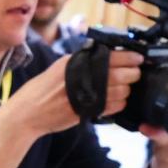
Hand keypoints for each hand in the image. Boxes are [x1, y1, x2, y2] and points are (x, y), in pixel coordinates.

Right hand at [8, 50, 143, 136]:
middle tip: (135, 72)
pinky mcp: (89, 112)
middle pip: (123, 75)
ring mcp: (87, 96)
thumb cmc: (40, 90)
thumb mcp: (59, 67)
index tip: (139, 57)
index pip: (113, 57)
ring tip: (124, 87)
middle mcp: (84, 78)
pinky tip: (115, 100)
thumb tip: (103, 54)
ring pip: (122, 92)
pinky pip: (114, 107)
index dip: (131, 57)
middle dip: (133, 73)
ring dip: (127, 89)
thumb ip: (81, 60)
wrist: (28, 113)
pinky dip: (119, 103)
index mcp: (77, 63)